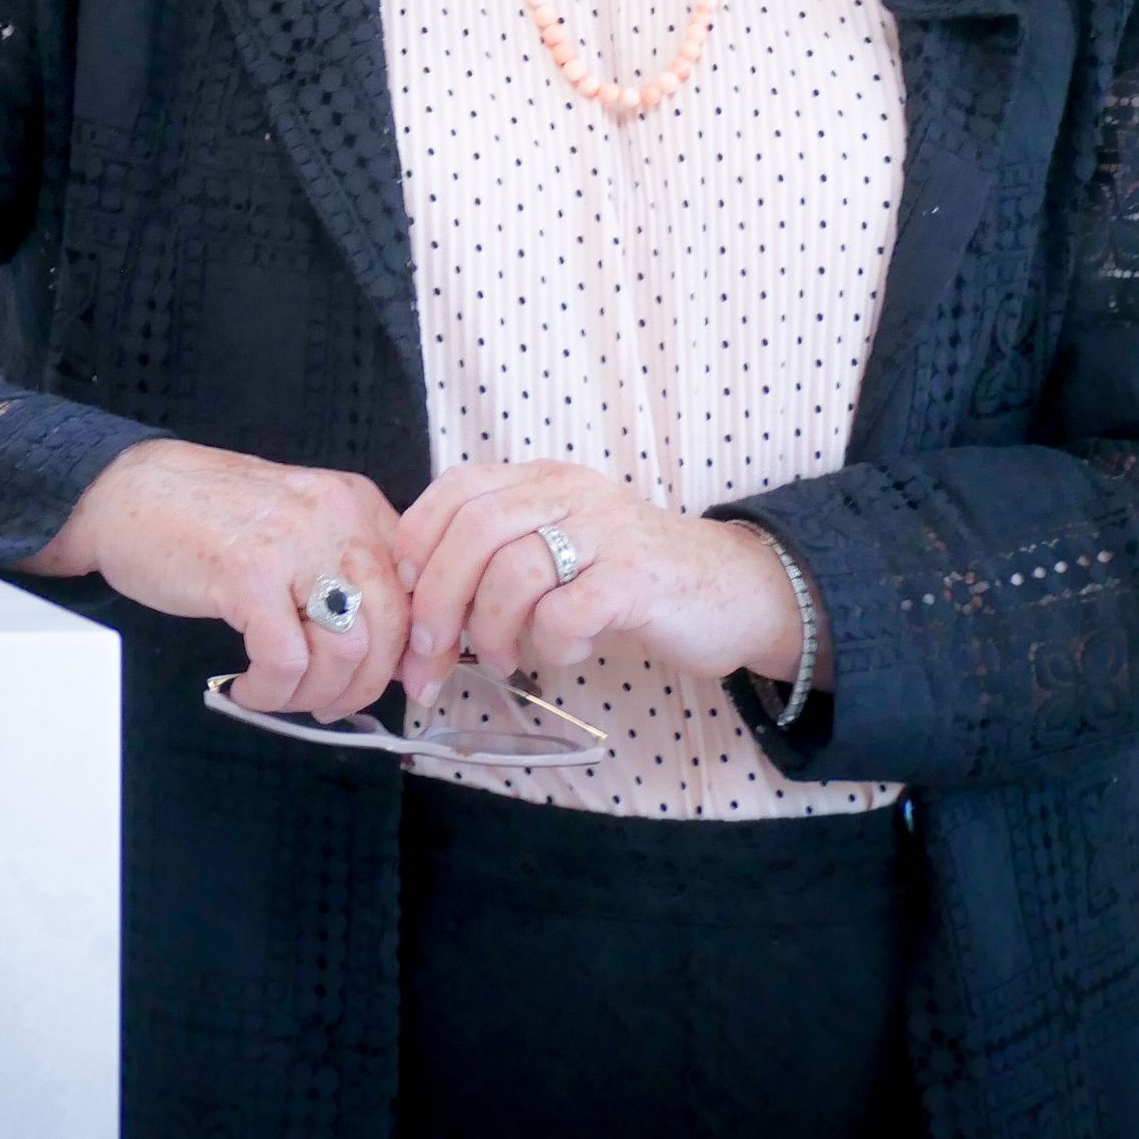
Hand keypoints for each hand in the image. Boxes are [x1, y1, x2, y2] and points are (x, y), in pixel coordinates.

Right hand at [13, 437, 413, 722]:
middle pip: (392, 625)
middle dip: (366, 685)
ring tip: (279, 694)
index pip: (420, 585)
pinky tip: (247, 686)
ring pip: (345, 653)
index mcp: (355, 505)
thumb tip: (394, 650)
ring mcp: (292, 543)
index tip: (411, 685)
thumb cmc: (208, 520)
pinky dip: (270, 692)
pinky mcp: (247, 574)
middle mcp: (335, 516)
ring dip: (314, 695)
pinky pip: (286, 663)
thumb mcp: (298, 529)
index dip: (423, 649)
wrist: (128, 492)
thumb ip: (346, 571)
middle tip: (331, 705)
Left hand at [389, 460, 808, 706]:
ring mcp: (605, 530)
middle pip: (473, 529)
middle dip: (436, 601)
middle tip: (431, 657)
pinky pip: (564, 613)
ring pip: (512, 570)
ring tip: (504, 660)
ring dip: (489, 630)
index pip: (456, 488)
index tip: (406, 598)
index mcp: (542, 479)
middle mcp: (570, 492)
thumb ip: (497, 561)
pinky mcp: (635, 578)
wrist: (732, 591)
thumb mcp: (559, 550)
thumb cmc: (629, 582)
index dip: (416, 542)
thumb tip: (420, 614)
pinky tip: (566, 653)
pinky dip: (549, 645)